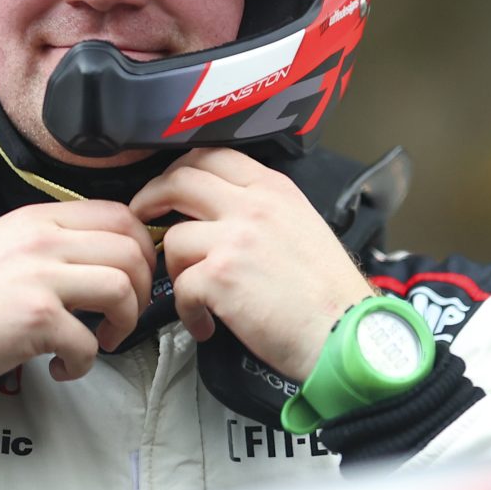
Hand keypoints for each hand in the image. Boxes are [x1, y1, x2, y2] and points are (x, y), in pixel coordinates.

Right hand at [0, 200, 155, 387]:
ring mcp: (41, 278)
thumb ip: (50, 239)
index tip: (136, 271)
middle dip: (142, 287)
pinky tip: (63, 367)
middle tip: (126, 312)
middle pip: (129, 250)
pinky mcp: (37, 320)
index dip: (141, 244)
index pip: (117, 214)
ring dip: (124, 323)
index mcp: (39, 218)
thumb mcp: (4, 242)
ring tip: (103, 340)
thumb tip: (101, 254)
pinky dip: (84, 363)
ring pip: (122, 288)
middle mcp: (44, 240)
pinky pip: (89, 342)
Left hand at [130, 149, 372, 380]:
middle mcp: (252, 205)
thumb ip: (263, 208)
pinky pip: (181, 287)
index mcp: (273, 189)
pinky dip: (188, 311)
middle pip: (180, 180)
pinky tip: (206, 325)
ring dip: (176, 269)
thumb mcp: (302, 224)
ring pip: (174, 239)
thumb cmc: (328, 291)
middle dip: (152, 198)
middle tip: (144, 218)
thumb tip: (220, 209)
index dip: (179, 169)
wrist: (345, 334)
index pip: (212, 155)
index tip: (166, 187)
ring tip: (195, 294)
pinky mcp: (221, 277)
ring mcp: (234, 239)